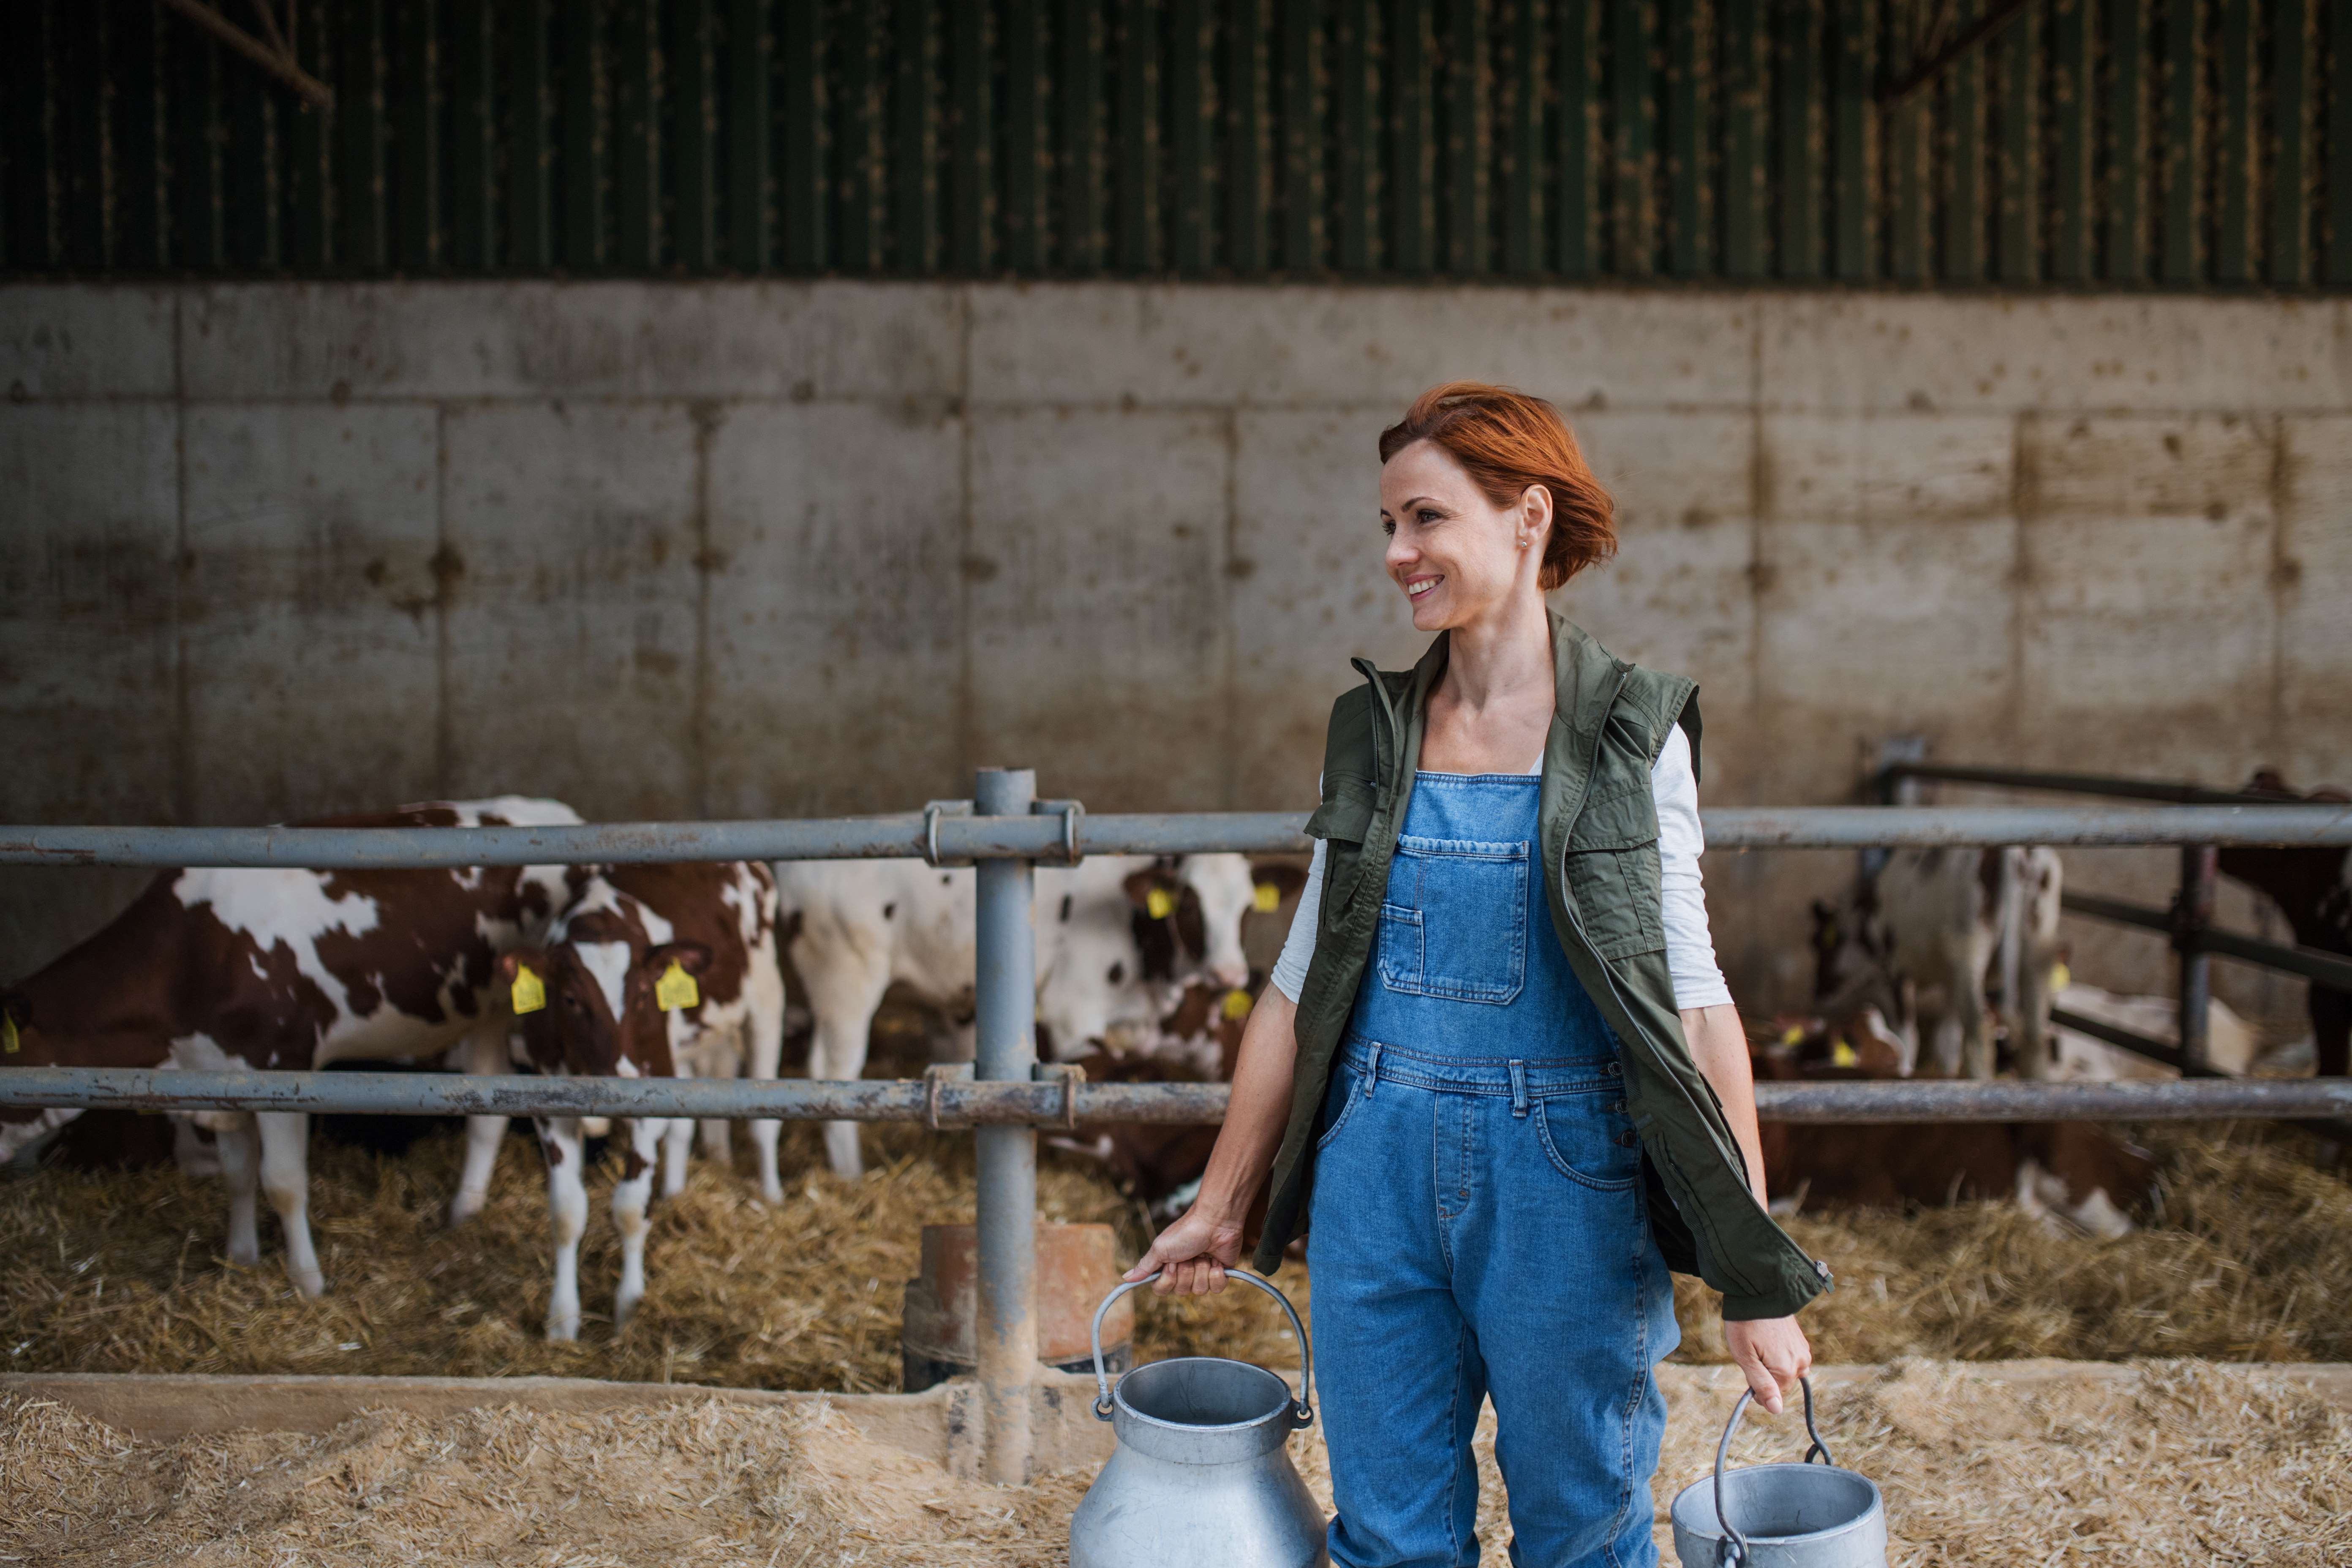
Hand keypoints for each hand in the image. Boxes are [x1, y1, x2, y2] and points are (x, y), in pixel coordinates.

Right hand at [1122, 1202, 1244, 1295]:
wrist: (1215, 1221)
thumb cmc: (1186, 1231)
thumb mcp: (1160, 1248)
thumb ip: (1144, 1266)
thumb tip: (1125, 1278)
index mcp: (1168, 1266)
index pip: (1161, 1289)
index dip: (1167, 1280)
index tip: (1171, 1264)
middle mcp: (1184, 1271)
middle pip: (1181, 1292)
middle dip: (1186, 1273)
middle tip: (1189, 1256)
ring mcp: (1202, 1272)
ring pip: (1199, 1291)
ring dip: (1201, 1271)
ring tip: (1203, 1255)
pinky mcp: (1219, 1274)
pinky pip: (1216, 1289)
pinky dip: (1216, 1275)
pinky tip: (1216, 1261)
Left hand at [1723, 1315, 1811, 1414]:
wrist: (1757, 1292)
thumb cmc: (1745, 1324)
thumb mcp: (1745, 1357)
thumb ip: (1761, 1385)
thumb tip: (1776, 1410)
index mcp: (1786, 1369)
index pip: (1773, 1396)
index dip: (1757, 1388)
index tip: (1747, 1370)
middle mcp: (1801, 1362)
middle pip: (1781, 1384)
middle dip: (1766, 1376)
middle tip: (1751, 1352)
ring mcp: (1803, 1351)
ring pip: (1787, 1373)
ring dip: (1773, 1367)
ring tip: (1759, 1346)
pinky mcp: (1801, 1341)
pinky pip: (1792, 1359)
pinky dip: (1780, 1356)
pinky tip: (1768, 1341)